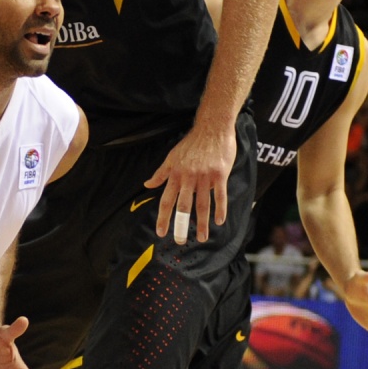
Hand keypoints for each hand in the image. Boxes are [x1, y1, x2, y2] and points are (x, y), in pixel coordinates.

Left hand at [145, 123, 235, 243]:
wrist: (212, 128)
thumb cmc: (191, 143)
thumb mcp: (171, 157)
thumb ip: (161, 173)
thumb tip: (147, 185)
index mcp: (175, 175)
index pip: (167, 200)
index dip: (163, 217)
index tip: (160, 232)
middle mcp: (188, 177)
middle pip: (183, 206)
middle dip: (180, 225)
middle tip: (180, 240)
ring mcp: (204, 176)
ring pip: (202, 204)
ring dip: (201, 223)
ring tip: (201, 238)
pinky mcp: (219, 174)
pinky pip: (220, 195)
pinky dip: (220, 209)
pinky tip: (219, 221)